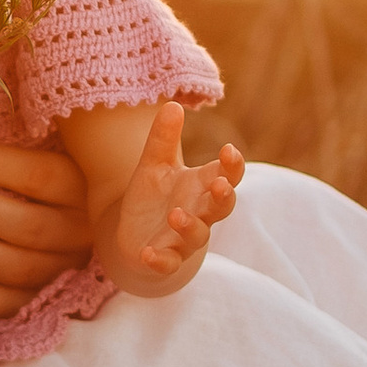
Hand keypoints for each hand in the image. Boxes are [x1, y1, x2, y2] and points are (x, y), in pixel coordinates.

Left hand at [0, 133, 94, 317]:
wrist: (84, 231)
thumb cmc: (37, 180)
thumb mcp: (37, 154)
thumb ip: (4, 148)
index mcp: (82, 187)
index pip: (36, 175)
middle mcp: (80, 232)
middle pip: (25, 224)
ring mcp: (64, 270)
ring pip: (17, 266)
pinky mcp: (46, 300)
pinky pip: (13, 305)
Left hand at [104, 104, 243, 290]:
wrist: (135, 237)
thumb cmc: (153, 198)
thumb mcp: (154, 165)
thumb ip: (163, 139)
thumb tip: (172, 104)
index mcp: (201, 187)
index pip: (226, 175)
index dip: (232, 165)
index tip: (229, 150)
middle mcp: (200, 213)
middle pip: (222, 207)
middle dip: (224, 197)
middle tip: (220, 186)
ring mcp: (184, 238)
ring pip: (198, 236)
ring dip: (190, 226)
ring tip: (175, 215)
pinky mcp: (164, 258)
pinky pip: (168, 262)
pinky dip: (160, 260)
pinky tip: (147, 253)